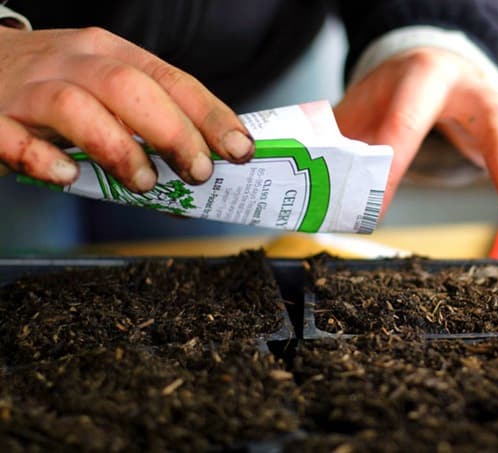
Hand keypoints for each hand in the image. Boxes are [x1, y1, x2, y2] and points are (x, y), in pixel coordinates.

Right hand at [0, 26, 254, 191]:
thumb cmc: (53, 88)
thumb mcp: (103, 90)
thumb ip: (146, 122)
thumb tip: (199, 172)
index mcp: (110, 54)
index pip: (171, 79)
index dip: (210, 114)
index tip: (240, 148)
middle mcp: (72, 63)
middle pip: (129, 88)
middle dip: (173, 132)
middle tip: (197, 172)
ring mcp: (28, 88)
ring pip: (76, 107)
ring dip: (118, 148)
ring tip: (143, 182)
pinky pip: (13, 137)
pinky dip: (43, 158)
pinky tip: (67, 176)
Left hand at [334, 48, 497, 212]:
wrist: (423, 74)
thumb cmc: (388, 97)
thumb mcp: (355, 115)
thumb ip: (338, 149)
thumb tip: (318, 195)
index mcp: (420, 75)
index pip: (410, 115)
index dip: (395, 160)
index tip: (379, 205)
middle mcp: (467, 82)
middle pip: (494, 110)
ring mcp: (496, 97)